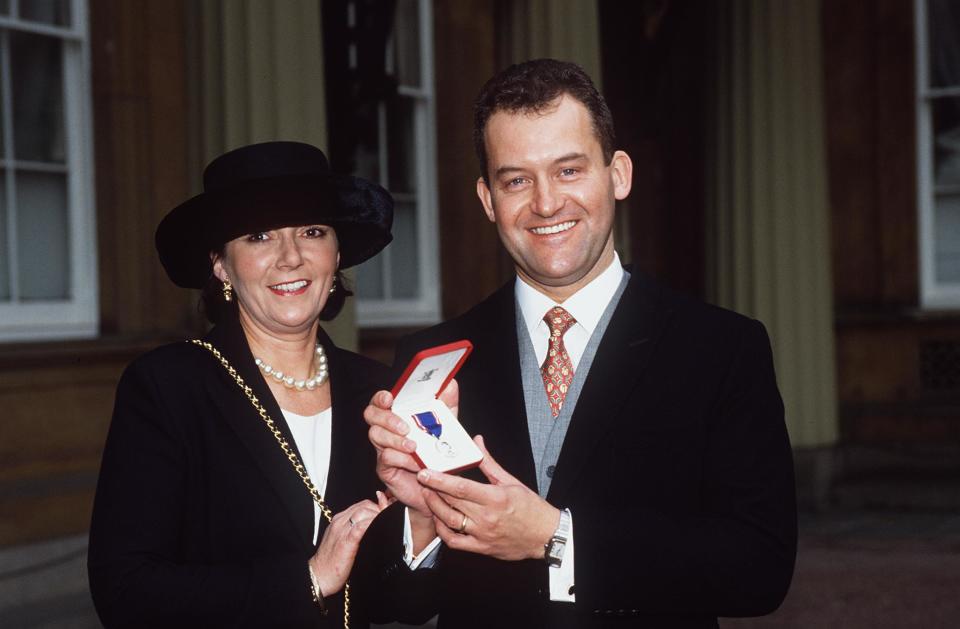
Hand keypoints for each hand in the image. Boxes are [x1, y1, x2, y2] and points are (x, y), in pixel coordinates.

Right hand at [308, 497, 384, 596]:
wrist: (318, 576)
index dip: (376, 507)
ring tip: (386, 523)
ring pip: (363, 512)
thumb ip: (357, 531)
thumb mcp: (344, 541)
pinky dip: (372, 523)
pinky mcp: (346, 542)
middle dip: (379, 509)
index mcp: (339, 520)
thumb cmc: (331, 562)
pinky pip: (360, 526)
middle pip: (364, 505)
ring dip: (378, 515)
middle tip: (388, 518)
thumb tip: (373, 527)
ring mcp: (342, 530)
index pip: (361, 505)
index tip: (385, 514)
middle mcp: (339, 522)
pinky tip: (379, 526)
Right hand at [363, 380, 459, 517]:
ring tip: (414, 446)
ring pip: (376, 436)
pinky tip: (417, 463)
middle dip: (387, 418)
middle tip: (406, 427)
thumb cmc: (439, 452)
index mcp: (398, 416)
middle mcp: (387, 429)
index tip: (390, 398)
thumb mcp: (447, 425)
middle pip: (371, 415)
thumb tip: (450, 384)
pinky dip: (402, 459)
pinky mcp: (385, 468)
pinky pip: (386, 458)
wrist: (439, 486)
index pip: (381, 400)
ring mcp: (383, 448)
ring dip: (395, 440)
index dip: (381, 397)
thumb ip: (447, 404)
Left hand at [417, 435, 559, 560]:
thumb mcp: (511, 481)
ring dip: (435, 508)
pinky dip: (443, 531)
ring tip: (428, 495)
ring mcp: (483, 535)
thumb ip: (489, 462)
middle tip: (422, 479)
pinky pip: (455, 542)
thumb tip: (476, 441)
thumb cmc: (531, 508)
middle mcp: (487, 518)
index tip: (425, 472)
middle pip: (452, 503)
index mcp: (495, 498)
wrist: (545, 537)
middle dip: (432, 490)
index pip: (461, 488)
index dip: (439, 480)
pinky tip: (439, 519)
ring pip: (450, 522)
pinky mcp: (482, 548)